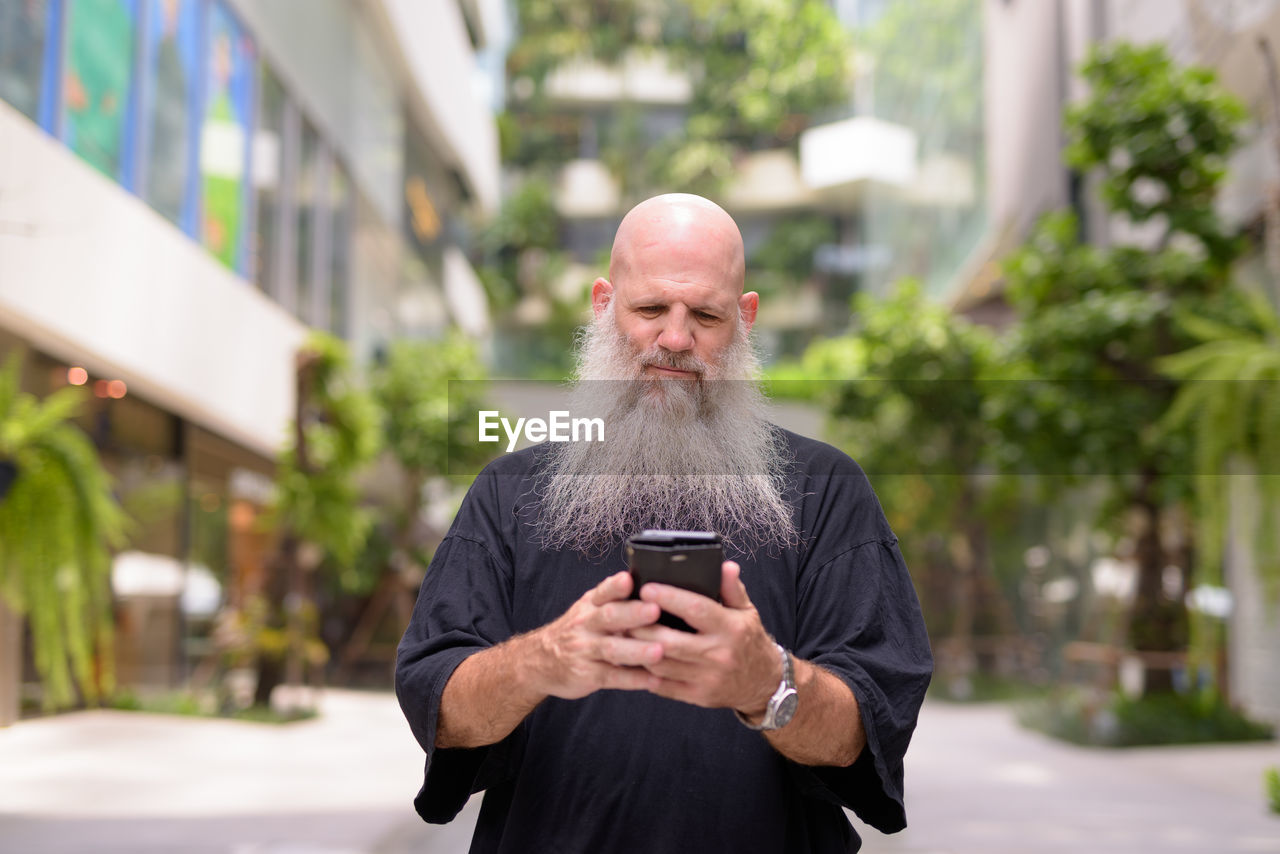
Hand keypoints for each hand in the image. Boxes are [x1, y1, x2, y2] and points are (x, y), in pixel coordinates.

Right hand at [529, 570, 663, 699]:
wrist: (539, 661)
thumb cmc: (576, 632)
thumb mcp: (588, 610)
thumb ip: (614, 600)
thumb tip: (653, 588)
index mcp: (590, 605)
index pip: (603, 592)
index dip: (615, 586)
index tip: (629, 580)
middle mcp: (585, 625)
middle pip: (608, 617)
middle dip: (633, 613)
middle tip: (655, 610)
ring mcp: (584, 650)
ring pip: (611, 649)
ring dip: (636, 650)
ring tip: (659, 651)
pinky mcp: (586, 675)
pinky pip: (611, 677)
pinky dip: (633, 679)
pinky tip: (654, 679)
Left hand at [629, 561, 779, 714]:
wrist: (763, 683)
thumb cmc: (749, 640)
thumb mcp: (746, 611)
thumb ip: (732, 588)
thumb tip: (725, 565)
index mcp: (730, 629)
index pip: (696, 610)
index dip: (670, 598)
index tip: (646, 588)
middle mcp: (719, 654)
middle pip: (671, 641)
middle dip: (643, 628)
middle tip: (624, 614)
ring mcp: (707, 678)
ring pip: (662, 665)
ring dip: (638, 650)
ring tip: (623, 634)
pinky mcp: (698, 696)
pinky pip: (663, 686)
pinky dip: (645, 673)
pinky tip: (634, 659)